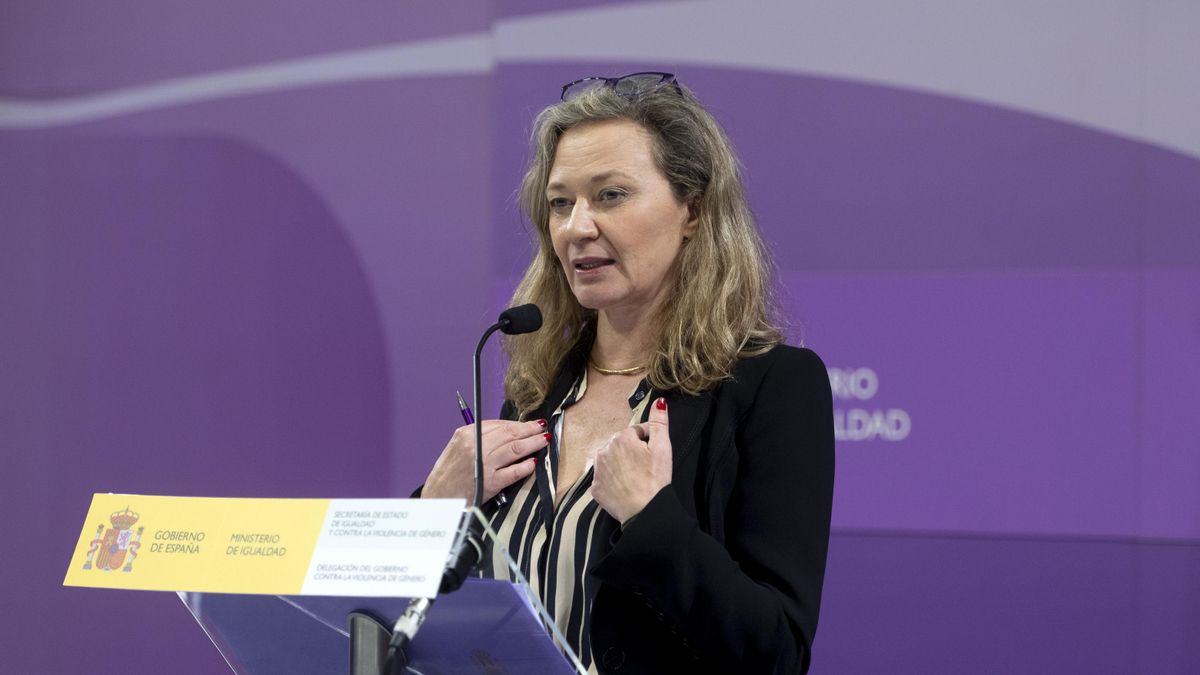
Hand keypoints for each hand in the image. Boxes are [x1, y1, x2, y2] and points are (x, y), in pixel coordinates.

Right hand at [422, 419, 548, 501]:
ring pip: (515, 449)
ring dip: (533, 443)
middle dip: (529, 429)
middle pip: (510, 433)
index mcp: (466, 434)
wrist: (438, 499)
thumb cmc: (448, 475)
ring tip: (544, 440)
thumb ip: (477, 438)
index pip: (499, 424)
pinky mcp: (490, 483)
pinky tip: (534, 463)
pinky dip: (526, 466)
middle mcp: (475, 447)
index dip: (517, 423)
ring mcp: (484, 465)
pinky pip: (514, 472)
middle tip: (542, 427)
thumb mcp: (457, 448)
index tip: (528, 424)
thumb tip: (505, 432)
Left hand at [593, 397, 672, 524]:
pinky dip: (612, 480)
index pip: (635, 432)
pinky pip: (604, 478)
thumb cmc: (656, 479)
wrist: (645, 511)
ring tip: (635, 477)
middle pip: (621, 445)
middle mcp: (604, 451)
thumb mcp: (663, 447)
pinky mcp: (595, 488)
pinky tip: (624, 487)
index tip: (653, 454)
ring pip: (610, 460)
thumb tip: (659, 402)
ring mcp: (597, 470)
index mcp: (621, 438)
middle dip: (632, 452)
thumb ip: (659, 422)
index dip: (647, 441)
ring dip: (620, 464)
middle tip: (645, 467)